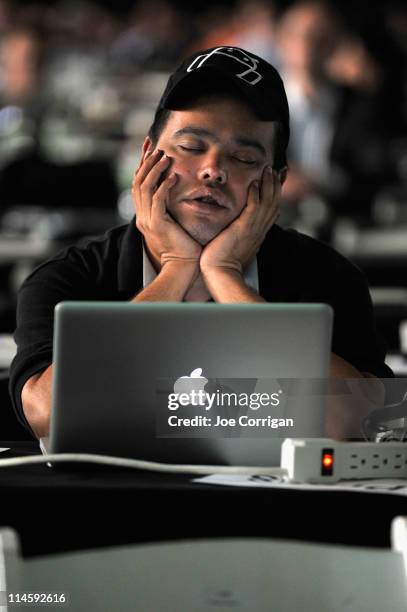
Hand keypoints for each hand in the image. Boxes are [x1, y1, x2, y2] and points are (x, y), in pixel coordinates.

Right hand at [132, 148, 201, 269]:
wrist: (182, 266)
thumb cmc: (183, 246)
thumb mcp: (173, 223)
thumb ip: (169, 208)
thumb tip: (175, 190)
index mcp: (144, 215)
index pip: (138, 184)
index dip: (142, 165)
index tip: (149, 148)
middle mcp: (142, 216)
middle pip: (138, 182)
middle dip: (146, 163)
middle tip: (157, 149)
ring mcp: (147, 220)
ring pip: (145, 188)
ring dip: (155, 171)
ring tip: (165, 158)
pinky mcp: (157, 225)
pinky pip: (157, 201)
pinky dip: (164, 186)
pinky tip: (173, 177)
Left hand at [200, 165, 280, 274]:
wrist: (221, 273)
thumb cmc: (224, 263)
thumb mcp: (238, 246)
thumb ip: (242, 235)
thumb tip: (242, 231)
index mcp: (259, 233)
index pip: (272, 209)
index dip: (276, 194)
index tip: (277, 181)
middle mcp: (260, 229)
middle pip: (274, 202)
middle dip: (276, 184)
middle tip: (276, 170)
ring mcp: (253, 228)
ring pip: (267, 202)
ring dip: (268, 184)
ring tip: (268, 169)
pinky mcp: (244, 227)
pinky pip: (253, 207)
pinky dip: (255, 194)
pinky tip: (254, 183)